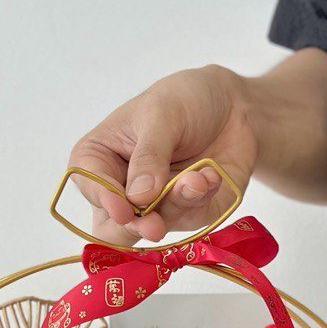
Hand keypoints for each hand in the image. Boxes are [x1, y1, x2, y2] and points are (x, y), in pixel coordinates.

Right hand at [67, 64, 258, 246]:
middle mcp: (123, 189)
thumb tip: (137, 198)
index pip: (92, 188)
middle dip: (135, 228)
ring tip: (199, 177)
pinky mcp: (188, 214)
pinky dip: (202, 199)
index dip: (105, 203)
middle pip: (113, 228)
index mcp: (101, 158)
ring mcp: (155, 206)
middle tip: (154, 226)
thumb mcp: (161, 114)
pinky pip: (191, 220)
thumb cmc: (185, 99)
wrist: (233, 105)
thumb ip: (148, 156)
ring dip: (178, 204)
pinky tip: (211, 175)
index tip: (124, 209)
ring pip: (155, 228)